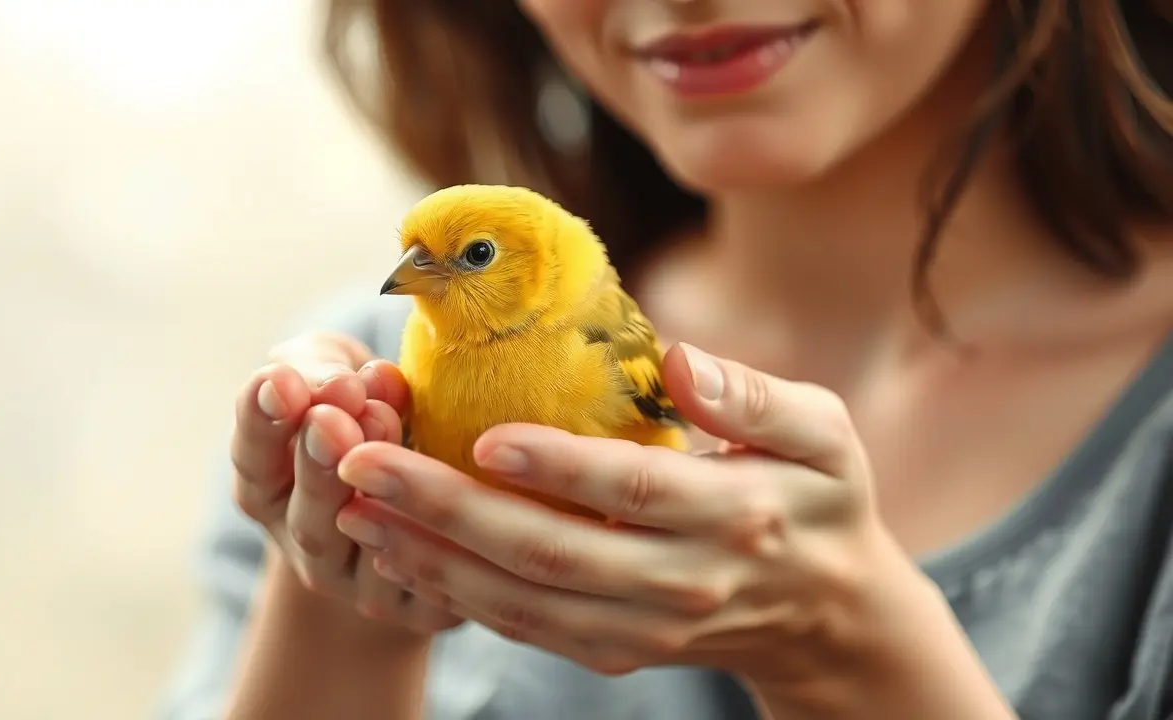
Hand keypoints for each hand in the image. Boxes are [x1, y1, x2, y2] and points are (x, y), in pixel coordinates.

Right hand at [230, 332, 460, 635]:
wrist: (427, 486)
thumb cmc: (371, 409)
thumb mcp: (333, 370)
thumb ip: (323, 368)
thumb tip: (351, 383)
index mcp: (271, 484)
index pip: (253, 456)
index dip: (262, 418)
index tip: (282, 381)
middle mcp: (306, 542)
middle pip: (307, 515)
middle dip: (318, 463)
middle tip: (332, 416)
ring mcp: (360, 583)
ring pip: (366, 547)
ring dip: (377, 492)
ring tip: (389, 428)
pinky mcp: (420, 607)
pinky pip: (428, 579)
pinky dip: (435, 534)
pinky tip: (447, 492)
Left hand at [334, 343, 924, 684]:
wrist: (828, 613)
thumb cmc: (818, 498)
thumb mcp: (823, 433)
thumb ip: (755, 397)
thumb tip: (679, 359)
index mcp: (733, 514)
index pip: (629, 489)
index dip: (555, 465)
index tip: (481, 434)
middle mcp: (683, 583)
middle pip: (551, 552)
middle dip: (446, 509)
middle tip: (363, 464)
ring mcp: (645, 628)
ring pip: (523, 602)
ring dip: (430, 557)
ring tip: (354, 508)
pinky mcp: (617, 651)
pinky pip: (526, 629)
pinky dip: (457, 593)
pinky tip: (399, 551)